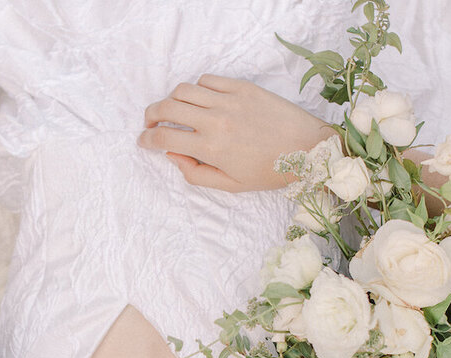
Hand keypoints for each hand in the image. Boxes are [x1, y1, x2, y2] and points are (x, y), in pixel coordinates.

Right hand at [138, 74, 331, 191]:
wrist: (308, 149)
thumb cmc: (271, 172)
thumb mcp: (231, 185)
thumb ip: (196, 174)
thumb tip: (173, 156)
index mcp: (212, 148)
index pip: (164, 137)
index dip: (147, 139)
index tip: (143, 141)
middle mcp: (216, 120)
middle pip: (167, 107)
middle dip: (151, 116)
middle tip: (150, 123)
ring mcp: (229, 100)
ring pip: (183, 90)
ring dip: (170, 99)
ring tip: (172, 110)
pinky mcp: (242, 87)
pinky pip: (208, 80)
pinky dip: (196, 88)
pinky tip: (200, 100)